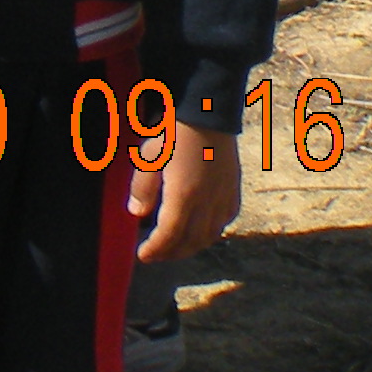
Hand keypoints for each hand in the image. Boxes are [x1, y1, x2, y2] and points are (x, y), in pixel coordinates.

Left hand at [131, 118, 243, 263]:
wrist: (208, 115)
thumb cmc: (174, 133)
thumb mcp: (149, 157)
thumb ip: (143, 188)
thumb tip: (137, 214)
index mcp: (184, 195)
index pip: (170, 234)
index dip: (157, 249)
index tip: (143, 256)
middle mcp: (208, 202)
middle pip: (192, 241)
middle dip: (172, 253)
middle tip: (156, 256)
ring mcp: (224, 198)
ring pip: (210, 235)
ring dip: (191, 246)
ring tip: (174, 248)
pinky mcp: (234, 191)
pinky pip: (224, 222)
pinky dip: (210, 233)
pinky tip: (199, 230)